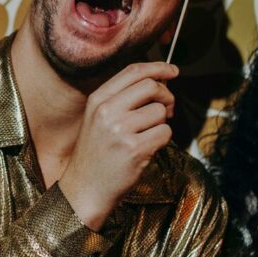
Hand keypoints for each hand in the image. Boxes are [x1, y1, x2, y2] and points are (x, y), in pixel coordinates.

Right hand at [58, 62, 177, 229]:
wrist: (85, 189)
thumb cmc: (96, 154)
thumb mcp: (98, 119)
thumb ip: (122, 98)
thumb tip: (158, 82)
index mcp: (98, 99)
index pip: (133, 71)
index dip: (158, 67)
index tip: (172, 70)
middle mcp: (107, 111)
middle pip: (151, 86)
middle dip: (167, 96)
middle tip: (167, 109)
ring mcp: (120, 130)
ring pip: (160, 111)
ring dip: (161, 123)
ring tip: (147, 136)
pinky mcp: (135, 149)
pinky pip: (165, 133)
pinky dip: (163, 140)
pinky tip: (148, 148)